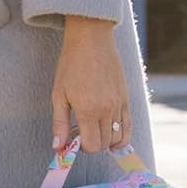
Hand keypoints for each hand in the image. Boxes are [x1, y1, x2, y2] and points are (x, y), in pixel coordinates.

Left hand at [51, 16, 129, 153]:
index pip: (92, 145)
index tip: (74, 137)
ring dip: (106, 140)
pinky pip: (129, 125)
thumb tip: (57, 147)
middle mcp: (107, 110)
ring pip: (118, 137)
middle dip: (92, 144)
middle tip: (81, 132)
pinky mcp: (126, 98)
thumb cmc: (71, 65)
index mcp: (88, 110)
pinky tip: (114, 138)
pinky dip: (123, 136)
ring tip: (95, 129)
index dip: (82, 147)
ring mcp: (119, 104)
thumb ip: (60, 124)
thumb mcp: (58, 95)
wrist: (91, 40)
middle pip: (105, 144)